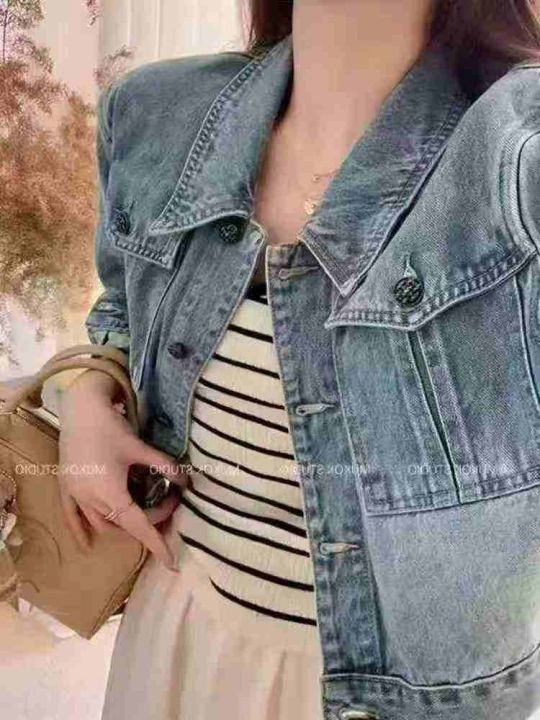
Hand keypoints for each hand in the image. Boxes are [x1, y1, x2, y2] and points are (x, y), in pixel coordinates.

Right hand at [58, 372, 186, 570]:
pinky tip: (88, 545)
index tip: (172, 562)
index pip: (138, 526)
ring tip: (142, 515)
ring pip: (101, 524)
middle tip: (167, 506)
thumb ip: (165, 467)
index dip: (156, 543)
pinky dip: (81, 531)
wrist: (80, 407)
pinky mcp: (66, 488)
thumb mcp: (141, 448)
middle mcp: (90, 499)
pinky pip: (72, 517)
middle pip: (123, 525)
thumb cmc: (112, 427)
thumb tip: (187, 481)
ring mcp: (75, 495)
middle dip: (147, 523)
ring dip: (122, 527)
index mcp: (110, 492)